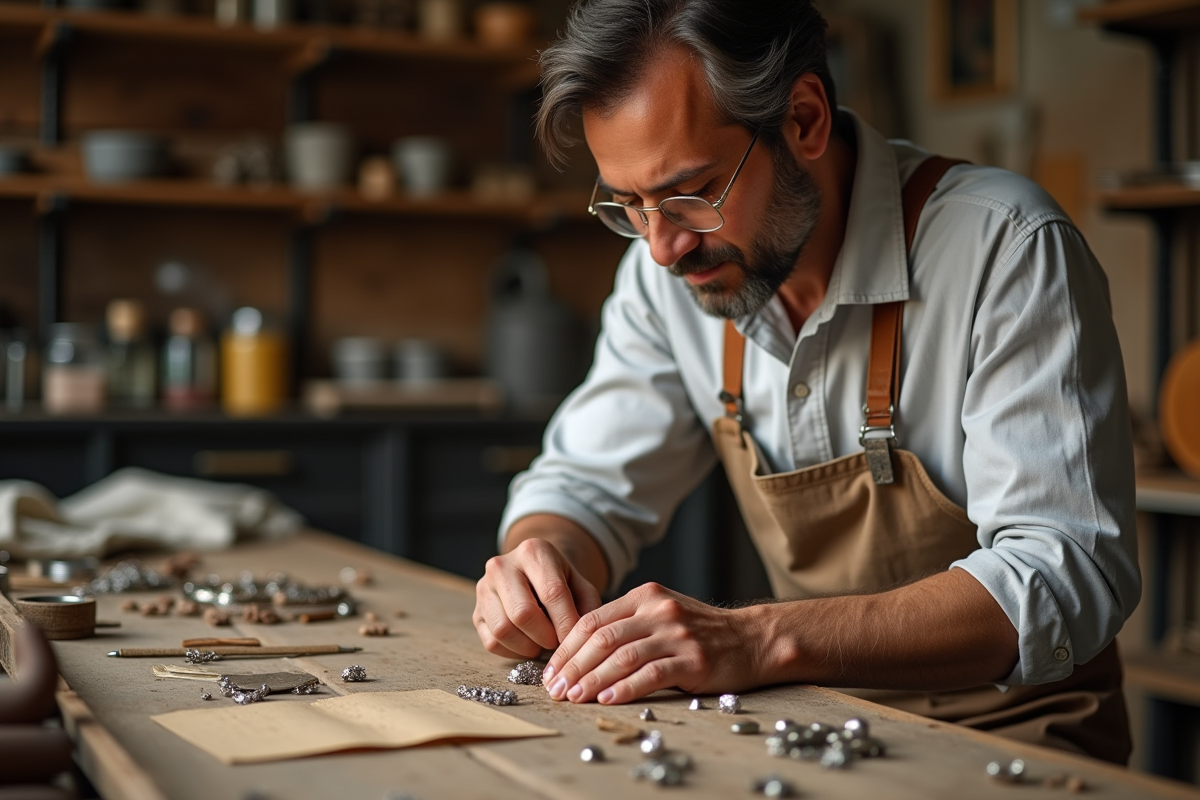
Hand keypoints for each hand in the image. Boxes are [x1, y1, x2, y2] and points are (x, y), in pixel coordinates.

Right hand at [474, 537, 603, 659]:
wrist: (532, 572)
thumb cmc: (560, 581)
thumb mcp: (581, 585)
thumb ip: (587, 608)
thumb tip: (582, 638)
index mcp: (533, 551)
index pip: (551, 592)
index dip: (566, 622)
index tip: (575, 640)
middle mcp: (502, 566)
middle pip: (523, 613)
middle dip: (546, 637)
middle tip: (558, 643)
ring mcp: (484, 588)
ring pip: (503, 630)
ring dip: (529, 647)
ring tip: (543, 644)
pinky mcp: (476, 611)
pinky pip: (491, 642)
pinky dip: (513, 652)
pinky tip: (528, 644)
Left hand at [542, 582, 760, 704]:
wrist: (751, 639)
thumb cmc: (700, 631)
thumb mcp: (662, 613)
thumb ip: (627, 623)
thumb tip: (579, 649)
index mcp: (645, 596)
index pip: (594, 620)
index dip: (567, 647)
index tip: (551, 671)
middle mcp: (659, 610)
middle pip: (603, 639)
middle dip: (573, 666)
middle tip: (556, 689)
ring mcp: (677, 635)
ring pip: (622, 657)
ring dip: (592, 680)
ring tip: (573, 697)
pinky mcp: (693, 660)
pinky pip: (651, 674)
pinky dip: (625, 688)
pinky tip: (607, 700)